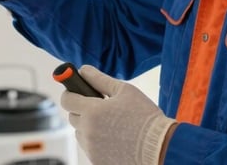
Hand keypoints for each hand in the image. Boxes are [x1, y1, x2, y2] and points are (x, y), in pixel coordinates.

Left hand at [61, 65, 176, 164]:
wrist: (159, 147)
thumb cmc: (145, 117)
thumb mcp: (124, 91)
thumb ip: (99, 79)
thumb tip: (84, 70)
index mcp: (92, 111)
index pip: (67, 100)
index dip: (70, 93)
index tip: (75, 91)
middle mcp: (88, 131)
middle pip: (72, 117)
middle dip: (82, 109)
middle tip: (100, 107)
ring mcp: (92, 149)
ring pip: (80, 133)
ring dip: (88, 126)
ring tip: (110, 124)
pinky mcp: (97, 161)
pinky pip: (89, 147)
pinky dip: (96, 141)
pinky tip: (114, 137)